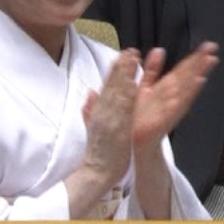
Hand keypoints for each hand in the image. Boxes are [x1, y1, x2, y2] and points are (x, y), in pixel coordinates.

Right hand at [74, 49, 139, 193]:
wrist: (95, 173)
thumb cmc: (99, 152)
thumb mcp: (93, 127)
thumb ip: (91, 108)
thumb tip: (90, 92)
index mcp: (99, 112)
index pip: (107, 87)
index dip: (115, 69)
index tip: (122, 54)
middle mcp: (103, 114)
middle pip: (112, 86)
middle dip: (121, 67)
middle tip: (130, 50)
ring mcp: (110, 121)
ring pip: (118, 94)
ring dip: (125, 76)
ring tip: (132, 60)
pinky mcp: (118, 131)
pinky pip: (123, 112)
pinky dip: (127, 98)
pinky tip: (133, 85)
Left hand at [130, 42, 219, 147]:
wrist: (136, 140)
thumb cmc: (141, 116)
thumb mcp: (146, 86)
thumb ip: (153, 68)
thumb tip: (159, 50)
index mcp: (167, 87)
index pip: (184, 69)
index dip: (195, 57)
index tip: (208, 46)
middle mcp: (172, 96)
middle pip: (188, 76)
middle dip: (200, 63)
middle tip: (213, 50)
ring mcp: (171, 108)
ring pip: (186, 89)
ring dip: (197, 77)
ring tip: (208, 64)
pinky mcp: (165, 120)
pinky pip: (176, 107)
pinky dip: (185, 98)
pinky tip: (193, 87)